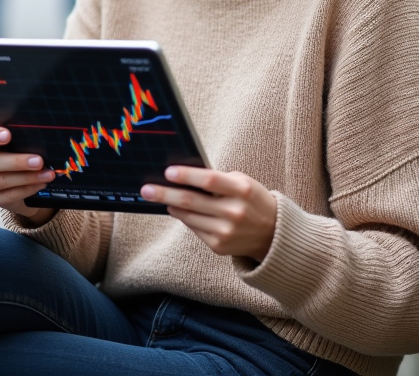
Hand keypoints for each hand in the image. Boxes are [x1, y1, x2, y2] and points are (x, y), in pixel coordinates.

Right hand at [0, 126, 56, 226]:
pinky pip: (9, 195)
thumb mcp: (25, 146)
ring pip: (0, 181)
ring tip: (46, 174)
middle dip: (17, 162)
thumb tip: (42, 138)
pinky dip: (28, 189)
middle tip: (38, 161)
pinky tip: (41, 184)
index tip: (7, 135)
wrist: (28, 184)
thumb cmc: (25, 158)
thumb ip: (27, 140)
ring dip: (27, 177)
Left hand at [141, 166, 276, 260]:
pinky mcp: (219, 246)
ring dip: (171, 206)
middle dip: (165, 194)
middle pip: (191, 201)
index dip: (186, 176)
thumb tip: (183, 178)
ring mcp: (226, 232)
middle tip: (146, 189)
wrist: (272, 234)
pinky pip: (194, 229)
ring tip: (159, 197)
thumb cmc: (252, 200)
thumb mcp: (242, 183)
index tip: (168, 171)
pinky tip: (178, 210)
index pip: (209, 181)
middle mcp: (234, 213)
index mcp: (242, 191)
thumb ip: (217, 180)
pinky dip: (185, 218)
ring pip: (188, 217)